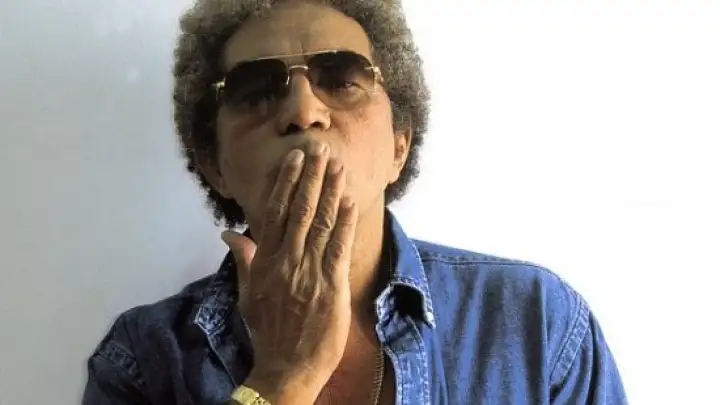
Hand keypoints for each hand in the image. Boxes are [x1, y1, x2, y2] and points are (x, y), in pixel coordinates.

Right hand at [221, 142, 357, 402]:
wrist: (285, 368)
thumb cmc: (268, 332)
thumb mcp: (248, 295)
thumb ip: (244, 260)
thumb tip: (228, 234)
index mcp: (265, 261)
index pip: (276, 213)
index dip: (287, 183)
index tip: (296, 160)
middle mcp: (286, 261)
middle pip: (299, 211)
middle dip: (311, 178)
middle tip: (320, 150)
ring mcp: (309, 272)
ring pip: (320, 223)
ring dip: (330, 192)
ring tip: (337, 166)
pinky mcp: (331, 286)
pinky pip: (338, 247)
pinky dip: (343, 223)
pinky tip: (349, 201)